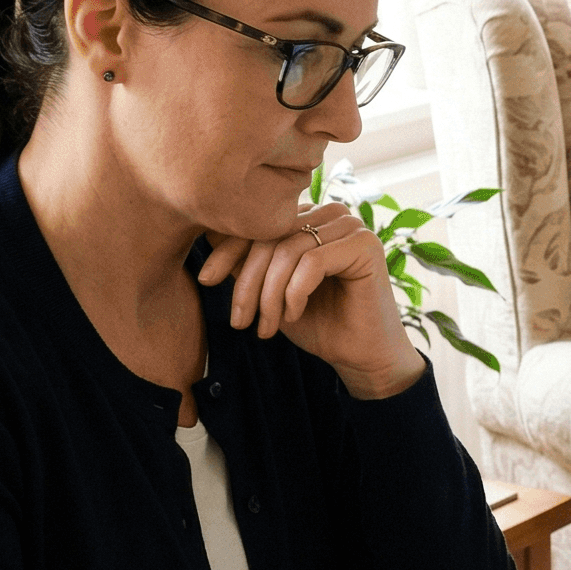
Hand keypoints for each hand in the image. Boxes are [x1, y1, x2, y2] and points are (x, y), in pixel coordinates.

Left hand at [198, 203, 423, 398]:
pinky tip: (293, 315)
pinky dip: (295, 293)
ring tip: (266, 326)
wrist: (359, 355)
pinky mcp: (365, 245)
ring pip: (288, 251)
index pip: (258, 223)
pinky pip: (313, 262)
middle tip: (239, 319)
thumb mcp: (269, 290)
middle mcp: (330, 214)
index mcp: (308, 217)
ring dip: (269, 295)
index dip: (227, 250)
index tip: (205, 280)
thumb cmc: (317, 323)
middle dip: (247, 281)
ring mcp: (350, 226)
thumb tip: (208, 235)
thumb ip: (248, 262)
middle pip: (270, 236)